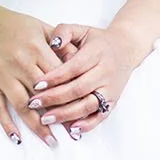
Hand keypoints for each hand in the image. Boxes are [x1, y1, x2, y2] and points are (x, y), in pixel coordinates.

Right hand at [0, 0, 64, 144]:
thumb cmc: (13, 24)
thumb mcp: (41, 27)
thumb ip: (60, 44)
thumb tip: (78, 61)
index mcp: (36, 49)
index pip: (59, 77)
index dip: (71, 95)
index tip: (83, 110)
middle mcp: (20, 64)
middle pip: (44, 95)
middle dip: (59, 115)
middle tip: (72, 133)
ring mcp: (3, 76)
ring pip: (22, 106)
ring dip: (37, 126)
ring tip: (51, 141)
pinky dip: (6, 124)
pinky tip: (17, 138)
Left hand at [29, 22, 145, 136]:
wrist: (126, 49)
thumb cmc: (97, 41)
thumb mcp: (82, 30)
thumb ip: (64, 31)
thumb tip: (53, 43)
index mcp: (97, 53)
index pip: (74, 68)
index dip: (55, 77)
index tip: (36, 85)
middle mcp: (105, 72)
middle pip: (79, 89)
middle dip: (54, 98)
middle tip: (33, 103)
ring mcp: (110, 89)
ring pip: (88, 105)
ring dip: (66, 114)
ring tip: (46, 119)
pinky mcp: (113, 101)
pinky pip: (100, 116)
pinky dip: (87, 124)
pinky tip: (71, 129)